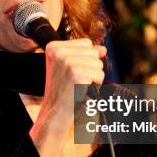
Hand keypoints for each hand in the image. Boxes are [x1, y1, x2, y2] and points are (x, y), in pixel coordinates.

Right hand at [29, 38, 105, 156]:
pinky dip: (95, 84)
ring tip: (78, 85)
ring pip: (98, 63)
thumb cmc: (63, 91)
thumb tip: (103, 49)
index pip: (86, 43)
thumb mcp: (70, 68)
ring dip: (93, 76)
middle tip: (75, 80)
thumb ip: (86, 55)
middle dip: (90, 67)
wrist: (55, 113)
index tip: (71, 72)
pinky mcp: (77, 73)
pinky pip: (100, 74)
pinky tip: (81, 89)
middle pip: (93, 52)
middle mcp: (59, 52)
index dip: (85, 58)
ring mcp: (67, 62)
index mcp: (53, 47)